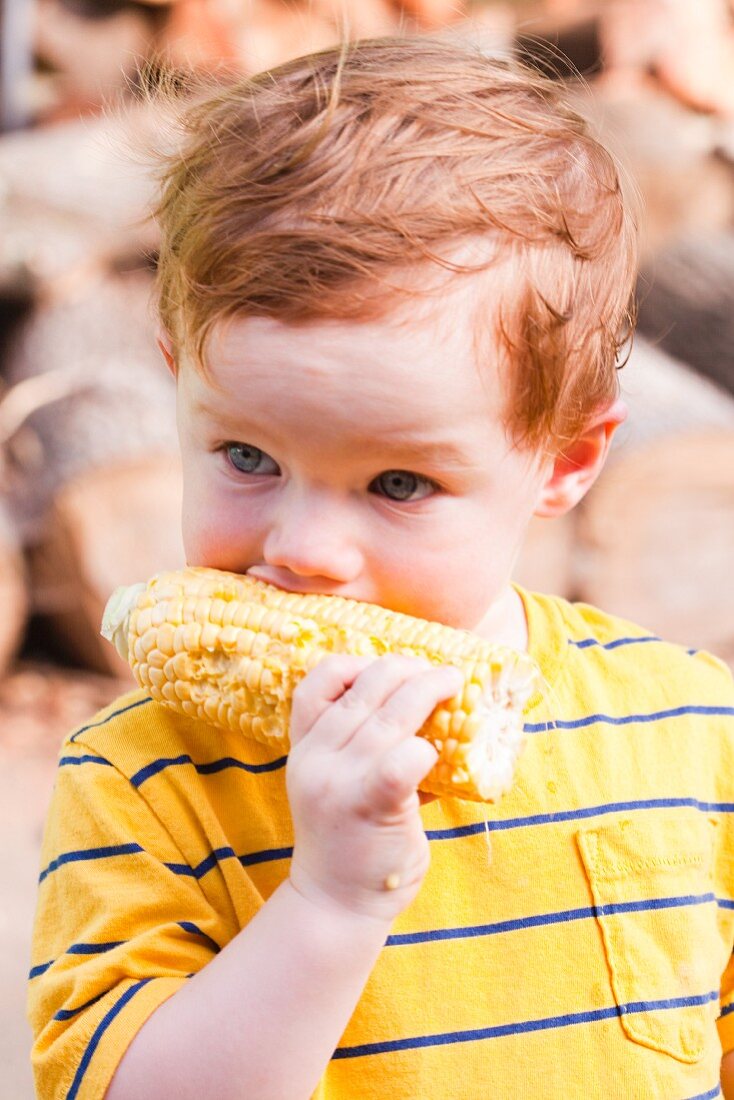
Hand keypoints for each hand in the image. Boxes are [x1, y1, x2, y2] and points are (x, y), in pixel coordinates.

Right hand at [286, 655, 462, 922]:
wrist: (336, 906)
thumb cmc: (351, 842)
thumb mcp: (339, 785)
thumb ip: (364, 749)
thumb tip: (424, 713)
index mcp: (304, 748)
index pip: (317, 684)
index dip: (354, 664)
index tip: (388, 667)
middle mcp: (315, 758)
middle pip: (362, 689)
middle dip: (406, 669)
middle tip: (437, 671)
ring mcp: (339, 781)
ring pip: (389, 715)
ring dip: (428, 689)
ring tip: (453, 682)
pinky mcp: (370, 804)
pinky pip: (404, 758)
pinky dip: (427, 746)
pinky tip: (440, 749)